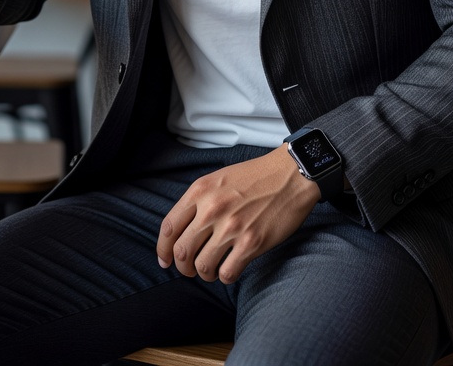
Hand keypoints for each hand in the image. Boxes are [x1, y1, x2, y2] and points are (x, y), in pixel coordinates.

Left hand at [156, 146, 320, 284]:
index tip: (165, 261)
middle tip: (190, 269)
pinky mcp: (252, 243)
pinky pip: (227, 273)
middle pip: (181, 251)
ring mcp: (231, 227)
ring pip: (202, 266)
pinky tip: (230, 268)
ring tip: (212, 269)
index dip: (163, 249)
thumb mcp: (218, 179)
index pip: (169, 227)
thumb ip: (199, 201)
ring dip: (204, 274)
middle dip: (182, 267)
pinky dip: (225, 277)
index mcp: (200, 191)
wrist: (290, 175)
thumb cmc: (255, 177)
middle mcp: (211, 209)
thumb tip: (182, 230)